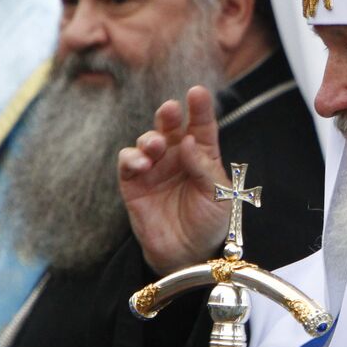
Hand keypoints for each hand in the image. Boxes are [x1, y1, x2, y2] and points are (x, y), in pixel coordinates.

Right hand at [118, 87, 229, 273]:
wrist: (188, 255)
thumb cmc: (209, 224)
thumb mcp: (219, 196)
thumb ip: (205, 168)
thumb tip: (189, 141)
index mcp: (203, 155)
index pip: (201, 126)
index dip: (199, 108)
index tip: (197, 92)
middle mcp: (177, 157)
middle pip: (170, 127)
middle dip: (169, 115)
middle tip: (170, 109)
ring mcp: (154, 168)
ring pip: (147, 140)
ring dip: (149, 138)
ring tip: (156, 147)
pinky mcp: (134, 183)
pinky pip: (127, 162)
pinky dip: (132, 157)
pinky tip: (142, 163)